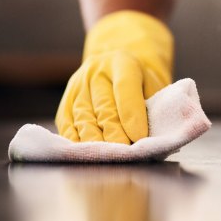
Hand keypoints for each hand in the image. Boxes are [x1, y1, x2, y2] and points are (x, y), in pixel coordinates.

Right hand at [56, 11, 172, 143]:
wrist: (118, 71)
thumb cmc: (143, 86)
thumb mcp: (154, 87)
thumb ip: (154, 107)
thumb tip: (151, 137)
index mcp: (123, 62)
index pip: (125, 87)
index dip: (132, 114)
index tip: (139, 137)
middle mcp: (96, 71)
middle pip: (104, 106)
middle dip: (114, 133)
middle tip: (124, 152)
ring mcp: (77, 86)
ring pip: (84, 117)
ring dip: (95, 141)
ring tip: (107, 157)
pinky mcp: (65, 102)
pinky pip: (67, 124)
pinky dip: (76, 141)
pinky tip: (86, 154)